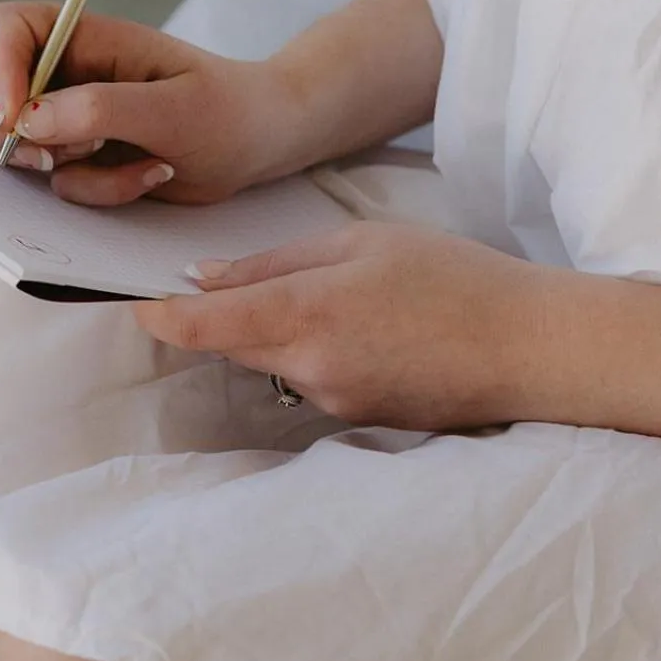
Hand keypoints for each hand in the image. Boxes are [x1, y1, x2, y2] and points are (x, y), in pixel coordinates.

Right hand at [0, 3, 303, 207]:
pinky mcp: (76, 158)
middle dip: (3, 128)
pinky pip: (54, 184)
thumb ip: (101, 109)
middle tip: (48, 159)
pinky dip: (97, 192)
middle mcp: (63, 71)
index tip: (12, 119)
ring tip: (138, 164)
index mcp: (83, 35)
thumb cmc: (226, 108)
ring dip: (68, 169)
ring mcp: (64, 115)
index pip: (7, 28)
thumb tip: (27, 120)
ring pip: (12, 144)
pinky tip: (147, 176)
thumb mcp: (173, 109)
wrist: (258, 143)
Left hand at [131, 222, 546, 430]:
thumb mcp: (361, 242)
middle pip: (232, 344)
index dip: (160, 317)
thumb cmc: (452, 276)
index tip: (132, 304)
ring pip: (272, 360)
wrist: (527, 346)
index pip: (205, 326)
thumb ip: (277, 261)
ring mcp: (333, 402)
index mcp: (307, 314)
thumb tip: (205, 278)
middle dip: (218, 316)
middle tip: (222, 274)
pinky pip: (310, 378)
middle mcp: (309, 369)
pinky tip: (364, 325)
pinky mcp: (357, 418)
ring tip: (336, 291)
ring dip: (274, 330)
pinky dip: (313, 350)